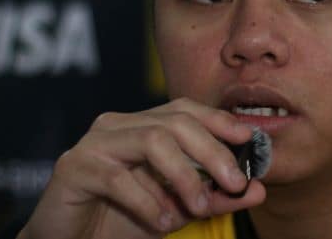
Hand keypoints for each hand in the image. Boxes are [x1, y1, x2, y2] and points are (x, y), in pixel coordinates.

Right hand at [17, 97, 265, 238]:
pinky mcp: (74, 167)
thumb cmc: (121, 220)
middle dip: (211, 151)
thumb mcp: (177, 209)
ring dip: (184, 175)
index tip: (248, 139)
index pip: (185, 109)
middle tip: (235, 182)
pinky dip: (149, 202)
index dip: (218, 120)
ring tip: (199, 207)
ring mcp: (94, 143)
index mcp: (140, 126)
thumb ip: (215, 197)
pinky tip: (163, 221)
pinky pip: (120, 178)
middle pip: (174, 122)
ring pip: (151, 141)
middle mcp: (117, 125)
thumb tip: (258, 189)